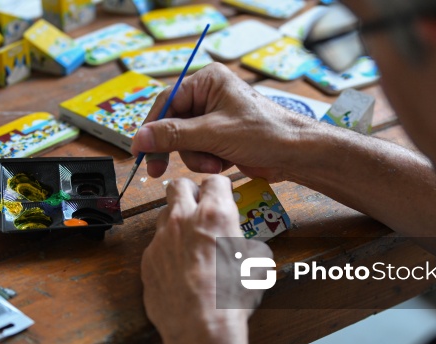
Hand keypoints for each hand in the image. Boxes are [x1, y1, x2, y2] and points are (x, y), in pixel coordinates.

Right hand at [131, 63, 317, 182]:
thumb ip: (175, 135)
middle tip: (158, 170)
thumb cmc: (264, 133)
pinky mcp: (220, 137)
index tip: (139, 150)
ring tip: (216, 163)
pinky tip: (224, 163)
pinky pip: (198, 150)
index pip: (166, 101)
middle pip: (173, 124)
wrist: (297, 154)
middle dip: (179, 148)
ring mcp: (214, 118)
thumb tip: (140, 138)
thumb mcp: (214, 133)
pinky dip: (207, 161)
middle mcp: (208, 96)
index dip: (151, 127)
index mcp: (207, 81)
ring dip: (196, 157)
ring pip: (184, 142)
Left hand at [141, 175, 270, 343]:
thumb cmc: (231, 298)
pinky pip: (156, 244)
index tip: (222, 195)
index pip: (213, 180)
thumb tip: (252, 249)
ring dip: (176, 220)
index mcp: (215, 215)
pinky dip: (167, 249)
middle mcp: (184, 220)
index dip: (219, 187)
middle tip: (199, 206)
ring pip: (164, 214)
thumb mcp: (257, 266)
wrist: (200, 328)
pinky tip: (178, 267)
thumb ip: (251, 246)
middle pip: (178, 185)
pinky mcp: (148, 260)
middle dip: (189, 191)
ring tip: (189, 240)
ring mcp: (161, 239)